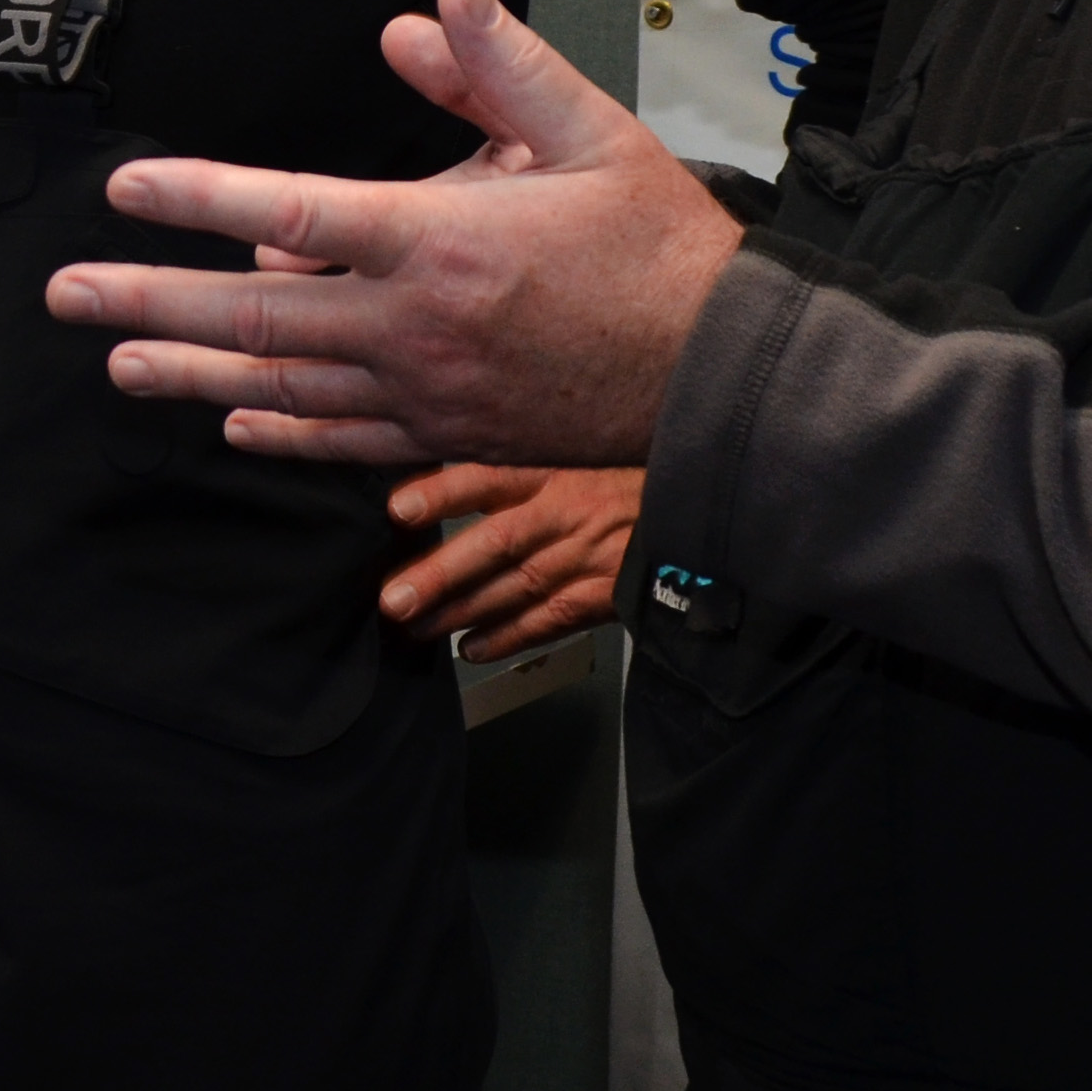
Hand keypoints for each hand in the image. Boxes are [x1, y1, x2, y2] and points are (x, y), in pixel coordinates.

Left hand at [43, 0, 745, 467]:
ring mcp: (424, 393)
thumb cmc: (660, 249)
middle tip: (66, 294)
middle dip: (148, 302)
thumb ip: (500, 66)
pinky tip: (231, 416)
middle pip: (253, 316)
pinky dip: (278, 428)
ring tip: (116, 361)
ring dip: (188, 372)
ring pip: (281, 384)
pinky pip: (341, 438)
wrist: (722, 374)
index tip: (125, 187)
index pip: (289, 213)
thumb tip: (435, 1)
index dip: (196, 198)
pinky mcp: (446, 437)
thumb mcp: (590, 131)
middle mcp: (415, 326)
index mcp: (442, 241)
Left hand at [380, 464, 641, 651]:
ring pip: (516, 589)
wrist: (699, 500)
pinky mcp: (606, 593)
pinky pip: (550, 620)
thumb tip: (450, 450)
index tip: (398, 509)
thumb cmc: (628, 466)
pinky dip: (509, 638)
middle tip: (393, 599)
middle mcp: (567, 513)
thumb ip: (521, 450)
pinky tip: (472, 649)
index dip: (443, 493)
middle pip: (496, 544)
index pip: (490, 475)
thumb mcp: (576, 440)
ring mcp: (587, 557)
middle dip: (440, 575)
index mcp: (556, 467)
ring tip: (415, 628)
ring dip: (462, 613)